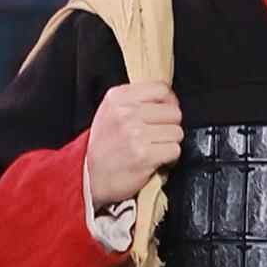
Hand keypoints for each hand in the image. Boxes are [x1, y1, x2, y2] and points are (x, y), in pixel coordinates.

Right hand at [83, 82, 183, 215]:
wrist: (89, 177)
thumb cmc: (103, 146)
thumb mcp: (110, 111)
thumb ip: (136, 100)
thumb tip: (169, 99)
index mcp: (118, 97)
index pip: (161, 89)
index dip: (169, 102)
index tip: (164, 113)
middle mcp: (126, 113)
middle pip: (173, 112)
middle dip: (170, 125)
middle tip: (157, 136)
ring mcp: (136, 134)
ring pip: (177, 132)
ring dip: (169, 143)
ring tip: (154, 148)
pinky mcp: (145, 155)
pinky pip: (174, 150)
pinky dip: (169, 158)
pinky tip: (155, 159)